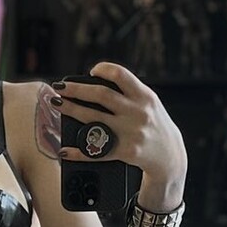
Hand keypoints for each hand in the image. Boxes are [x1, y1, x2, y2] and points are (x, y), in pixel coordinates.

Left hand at [58, 62, 187, 182]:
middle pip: (101, 95)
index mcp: (145, 96)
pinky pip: (96, 151)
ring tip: (56, 104)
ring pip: (94, 119)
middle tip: (59, 87)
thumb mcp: (149, 103)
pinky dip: (77, 152)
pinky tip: (64, 150)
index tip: (90, 72)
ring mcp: (130, 133)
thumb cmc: (154, 125)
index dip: (103, 70)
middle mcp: (138, 113)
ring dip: (71, 110)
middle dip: (76, 89)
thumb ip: (129, 92)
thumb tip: (96, 81)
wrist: (169, 156)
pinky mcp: (124, 152)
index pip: (120, 75)